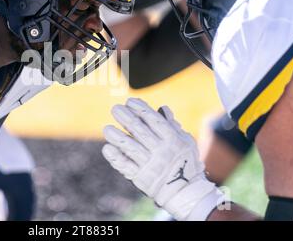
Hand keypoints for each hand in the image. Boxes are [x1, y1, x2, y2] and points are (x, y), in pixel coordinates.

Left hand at [102, 98, 226, 220]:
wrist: (185, 192)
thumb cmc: (185, 162)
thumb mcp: (185, 142)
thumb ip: (172, 125)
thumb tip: (162, 108)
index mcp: (173, 140)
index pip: (154, 121)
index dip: (141, 110)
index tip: (130, 102)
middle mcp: (161, 152)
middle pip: (140, 131)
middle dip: (126, 118)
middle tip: (115, 109)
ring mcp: (150, 165)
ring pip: (130, 148)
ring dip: (117, 137)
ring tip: (107, 129)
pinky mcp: (141, 178)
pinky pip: (125, 166)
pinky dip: (115, 157)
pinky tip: (107, 148)